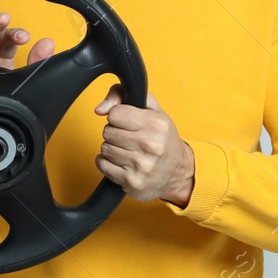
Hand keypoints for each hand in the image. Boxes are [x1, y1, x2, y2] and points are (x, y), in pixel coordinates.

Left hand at [93, 83, 194, 205]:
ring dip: (112, 149)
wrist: (178, 173)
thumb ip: (124, 96)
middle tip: (128, 138)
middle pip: (107, 132)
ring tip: (127, 150)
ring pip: (105, 149)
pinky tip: (122, 162)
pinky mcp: (132, 182)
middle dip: (114, 133)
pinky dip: (108, 163)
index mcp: (156, 124)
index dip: (118, 116)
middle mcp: (150, 145)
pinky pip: (103, 165)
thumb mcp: (152, 110)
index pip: (115, 114)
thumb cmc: (163, 138)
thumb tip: (99, 108)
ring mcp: (141, 166)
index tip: (127, 122)